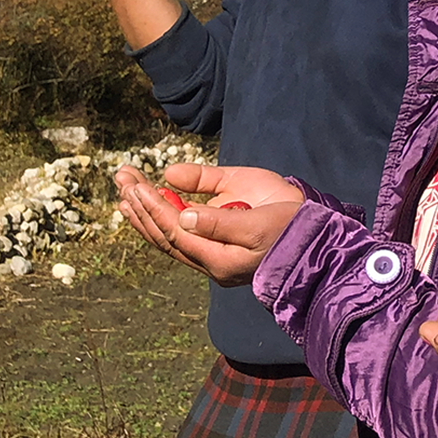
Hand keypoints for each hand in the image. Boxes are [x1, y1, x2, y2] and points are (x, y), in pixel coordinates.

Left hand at [114, 163, 302, 285]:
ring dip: (146, 208)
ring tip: (126, 186)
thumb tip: (184, 215)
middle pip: (164, 233)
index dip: (155, 208)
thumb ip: (221, 221)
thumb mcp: (258, 225)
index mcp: (218, 259)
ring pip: (169, 232)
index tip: (137, 187)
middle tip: (122, 178)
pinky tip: (153, 193)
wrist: (315, 237)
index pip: (176, 232)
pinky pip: (183, 227)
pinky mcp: (219, 236)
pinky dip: (165, 210)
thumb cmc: (291, 229)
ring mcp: (212, 249)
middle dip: (140, 205)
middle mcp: (209, 258)